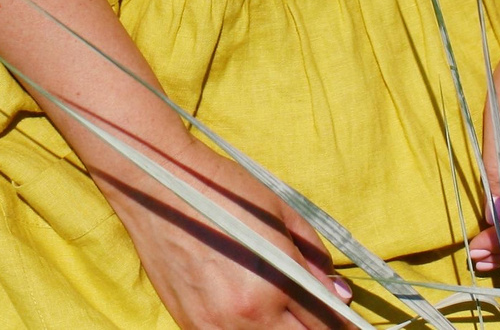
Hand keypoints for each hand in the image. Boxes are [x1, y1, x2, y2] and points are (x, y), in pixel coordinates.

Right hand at [101, 135, 350, 329]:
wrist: (156, 184)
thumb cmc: (220, 190)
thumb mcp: (279, 215)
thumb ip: (312, 259)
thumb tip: (336, 293)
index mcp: (273, 288)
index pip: (324, 325)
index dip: (340, 322)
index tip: (344, 317)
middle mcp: (243, 318)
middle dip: (311, 327)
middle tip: (313, 312)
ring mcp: (212, 327)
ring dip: (278, 328)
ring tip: (279, 308)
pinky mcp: (189, 326)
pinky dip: (247, 327)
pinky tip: (248, 307)